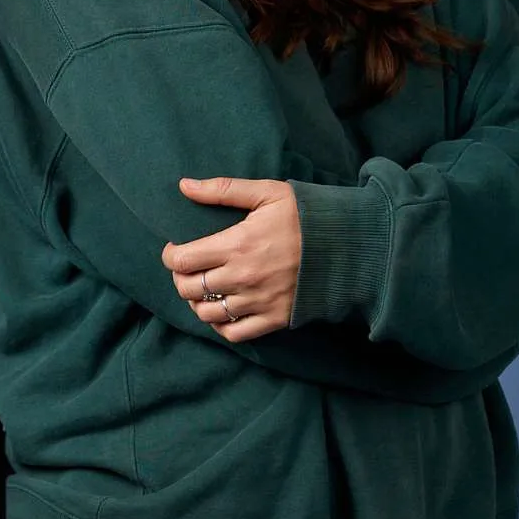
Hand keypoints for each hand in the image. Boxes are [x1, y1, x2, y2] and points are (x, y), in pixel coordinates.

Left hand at [162, 176, 302, 342]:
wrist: (347, 245)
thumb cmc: (305, 216)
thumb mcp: (267, 193)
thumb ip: (223, 189)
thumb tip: (184, 186)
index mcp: (236, 245)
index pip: (182, 261)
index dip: (171, 256)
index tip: (175, 249)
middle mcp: (242, 277)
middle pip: (188, 289)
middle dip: (180, 279)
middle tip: (187, 270)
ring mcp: (258, 301)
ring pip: (206, 314)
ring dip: (197, 302)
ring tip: (203, 290)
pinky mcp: (274, 318)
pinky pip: (234, 333)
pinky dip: (221, 325)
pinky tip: (222, 311)